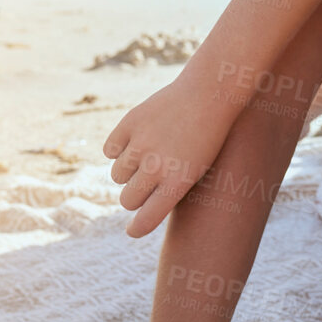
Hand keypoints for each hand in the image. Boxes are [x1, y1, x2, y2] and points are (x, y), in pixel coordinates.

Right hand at [103, 78, 233, 237]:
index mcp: (179, 182)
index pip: (146, 219)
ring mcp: (141, 143)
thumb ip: (169, 188)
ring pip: (117, 175)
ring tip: (145, 158)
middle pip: (128, 199)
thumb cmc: (209, 135)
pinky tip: (134, 142)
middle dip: (134, 196)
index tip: (133, 230)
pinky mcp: (130, 122)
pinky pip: (110, 150)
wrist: (212, 92)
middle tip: (143, 186)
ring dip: (127, 171)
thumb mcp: (198, 168)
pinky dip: (118, 148)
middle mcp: (157, 166)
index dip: (137, 228)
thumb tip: (140, 206)